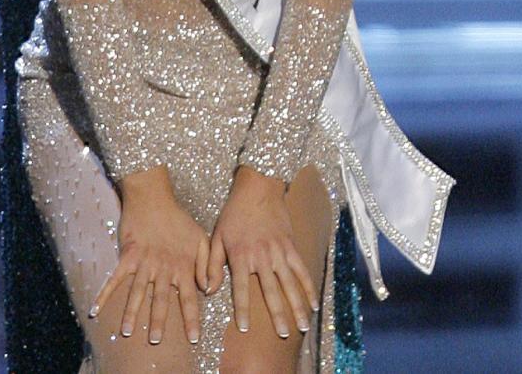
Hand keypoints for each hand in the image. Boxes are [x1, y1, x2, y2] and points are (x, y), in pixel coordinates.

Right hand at [90, 167, 208, 345]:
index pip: (189, 298)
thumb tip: (210, 289)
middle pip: (161, 300)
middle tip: (156, 341)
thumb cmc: (179, 219)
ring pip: (137, 292)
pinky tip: (95, 309)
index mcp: (182, 266)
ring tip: (127, 332)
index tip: (193, 338)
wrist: (153, 198)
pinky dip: (105, 294)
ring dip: (132, 312)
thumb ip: (207, 264)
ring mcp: (144, 263)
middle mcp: (163, 268)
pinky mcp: (128, 256)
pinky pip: (115, 278)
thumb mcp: (201, 238)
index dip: (191, 319)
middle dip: (158, 321)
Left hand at [207, 164, 319, 338]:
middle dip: (277, 314)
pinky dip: (308, 286)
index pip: (241, 288)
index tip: (244, 328)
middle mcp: (261, 256)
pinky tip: (314, 303)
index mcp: (241, 255)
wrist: (257, 188)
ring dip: (297, 305)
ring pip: (290, 283)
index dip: (242, 309)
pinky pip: (301, 269)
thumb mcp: (217, 236)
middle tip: (282, 334)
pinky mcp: (290, 245)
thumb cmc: (234, 214)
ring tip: (303, 326)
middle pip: (270, 290)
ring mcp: (278, 251)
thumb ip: (212, 265)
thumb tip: (208, 290)